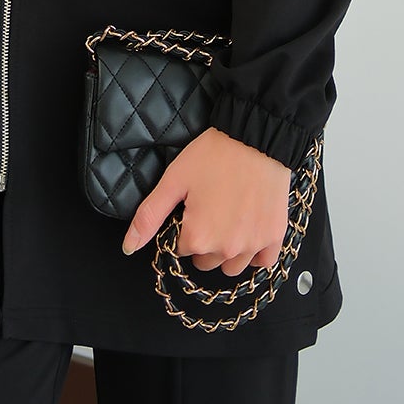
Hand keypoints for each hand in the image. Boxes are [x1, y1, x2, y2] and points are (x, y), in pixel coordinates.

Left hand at [120, 126, 289, 275]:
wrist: (254, 137)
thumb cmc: (214, 155)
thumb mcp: (174, 180)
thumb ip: (149, 216)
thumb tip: (128, 247)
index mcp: (198, 238)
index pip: (182, 249)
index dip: (185, 226)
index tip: (192, 206)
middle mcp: (226, 250)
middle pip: (206, 261)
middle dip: (205, 240)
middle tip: (210, 207)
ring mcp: (253, 246)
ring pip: (232, 266)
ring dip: (228, 250)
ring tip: (229, 218)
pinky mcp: (274, 238)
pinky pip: (262, 261)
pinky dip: (255, 251)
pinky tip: (249, 228)